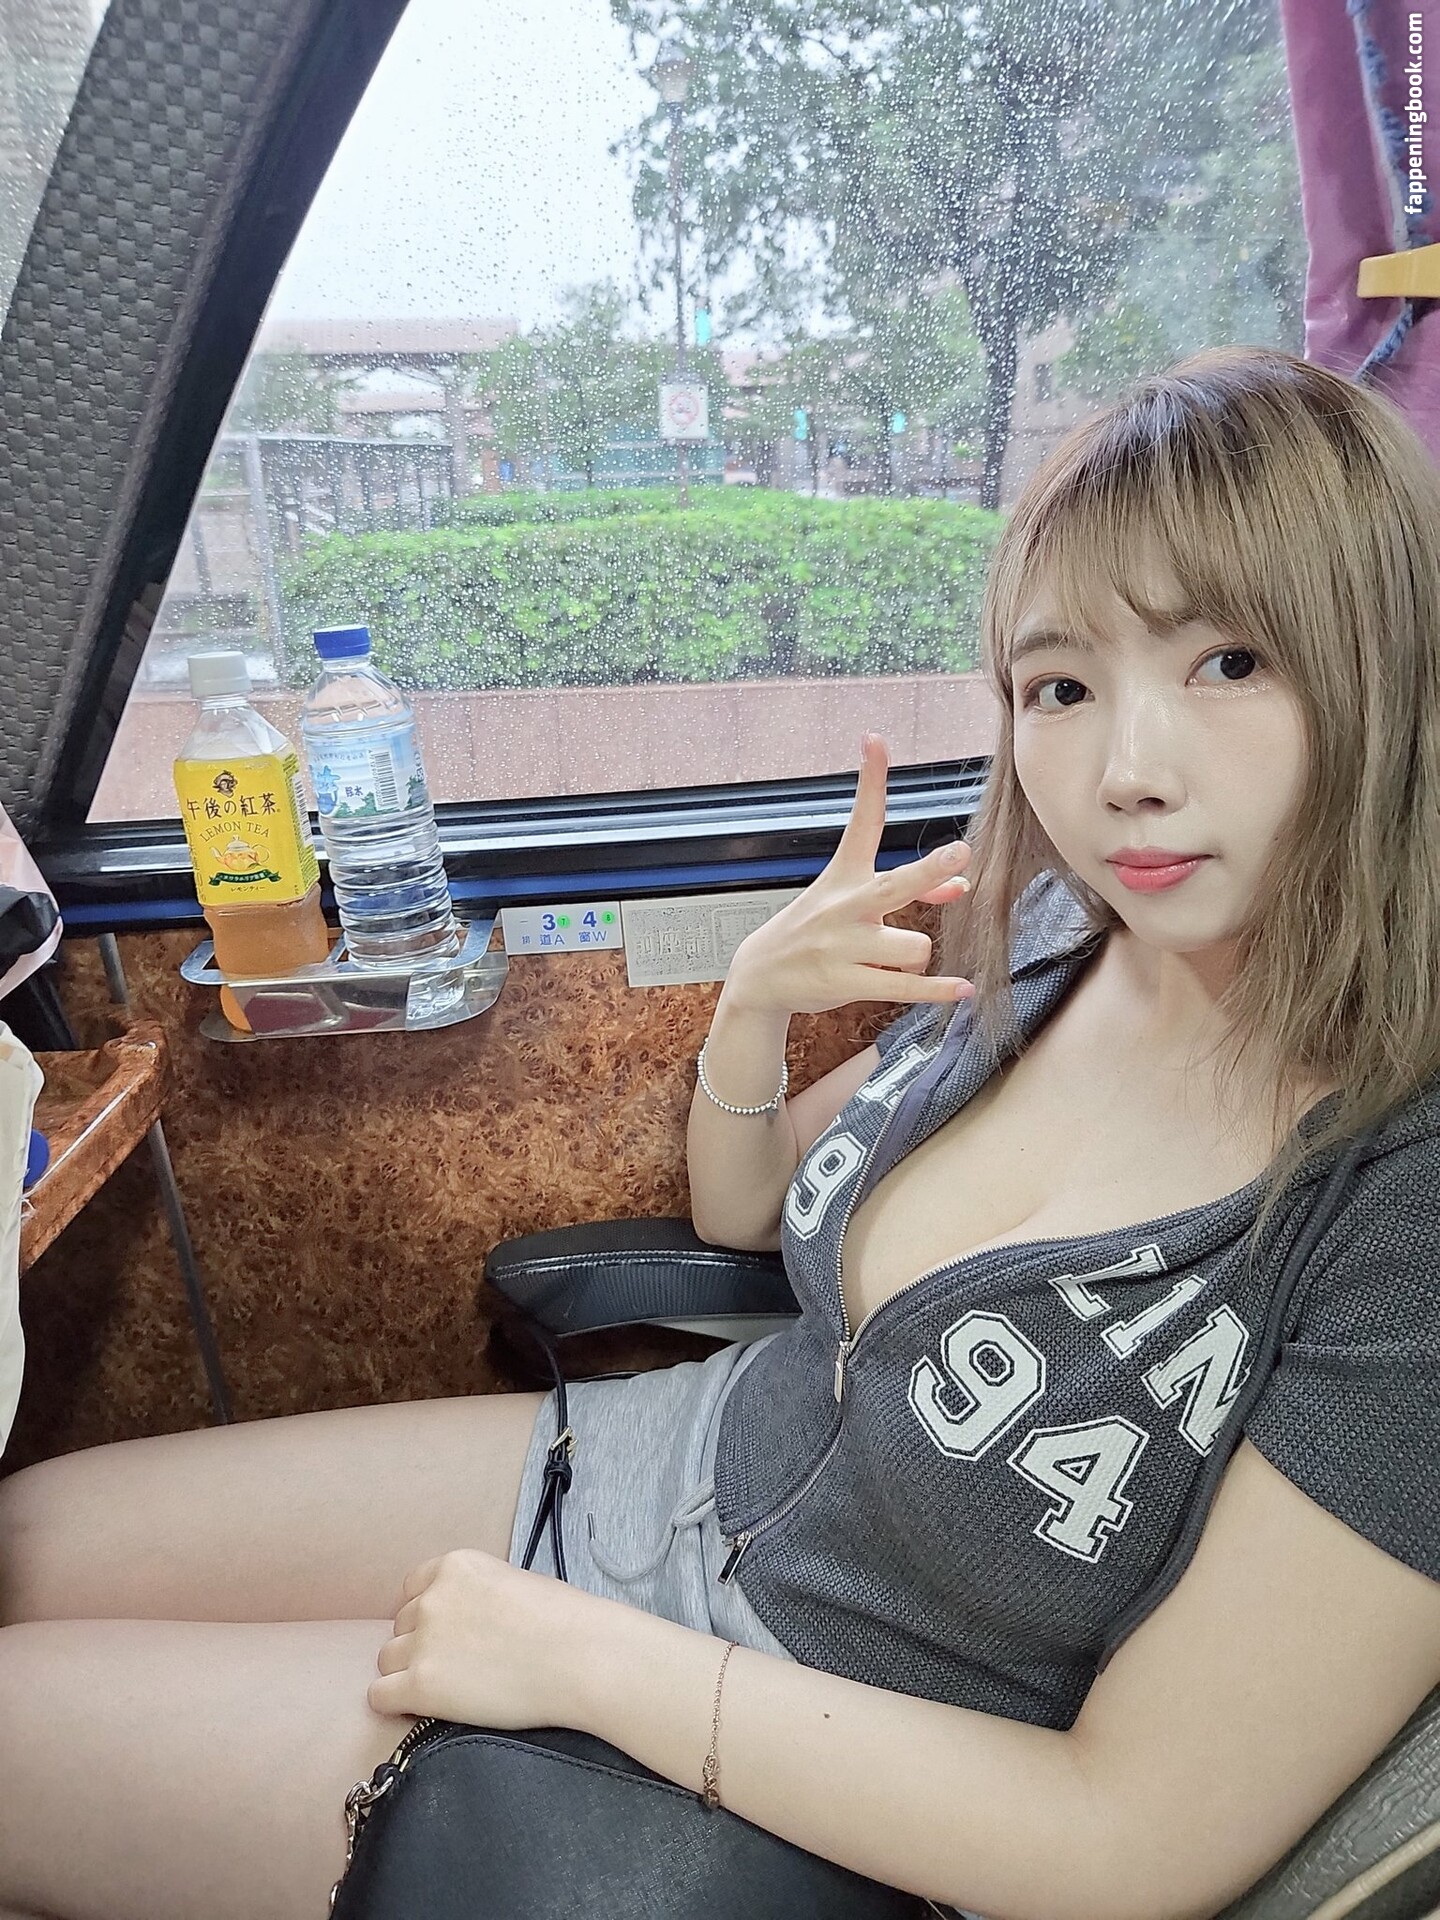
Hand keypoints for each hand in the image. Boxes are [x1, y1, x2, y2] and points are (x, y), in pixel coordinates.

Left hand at [368, 1546, 609, 1727]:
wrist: (580, 1656)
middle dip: (422, 1645)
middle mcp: (431, 1598)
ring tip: (448, 1688)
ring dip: (410, 1673)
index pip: (413, 1590)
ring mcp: (423, 1641)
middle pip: (401, 1627)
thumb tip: (467, 1617)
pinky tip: (424, 1708)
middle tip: (457, 1664)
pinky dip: (397, 1704)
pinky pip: (380, 1696)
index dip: (429, 1616)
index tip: (448, 1633)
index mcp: (454, 1566)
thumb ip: (476, 1593)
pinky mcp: (421, 1685)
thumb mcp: (513, 1582)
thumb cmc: (564, 1621)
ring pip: (388, 1660)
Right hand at [723, 731, 974, 1017]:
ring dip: (917, 957)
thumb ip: (914, 889)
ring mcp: (843, 945)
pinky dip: (937, 991)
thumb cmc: (818, 929)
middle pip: (897, 884)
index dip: (871, 781)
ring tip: (894, 962)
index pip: (862, 821)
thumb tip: (962, 886)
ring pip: (914, 947)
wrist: (762, 974)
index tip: (875, 740)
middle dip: (929, 870)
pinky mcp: (844, 982)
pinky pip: (903, 988)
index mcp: (845, 874)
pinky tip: (963, 991)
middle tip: (960, 851)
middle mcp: (845, 905)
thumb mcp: (854, 899)